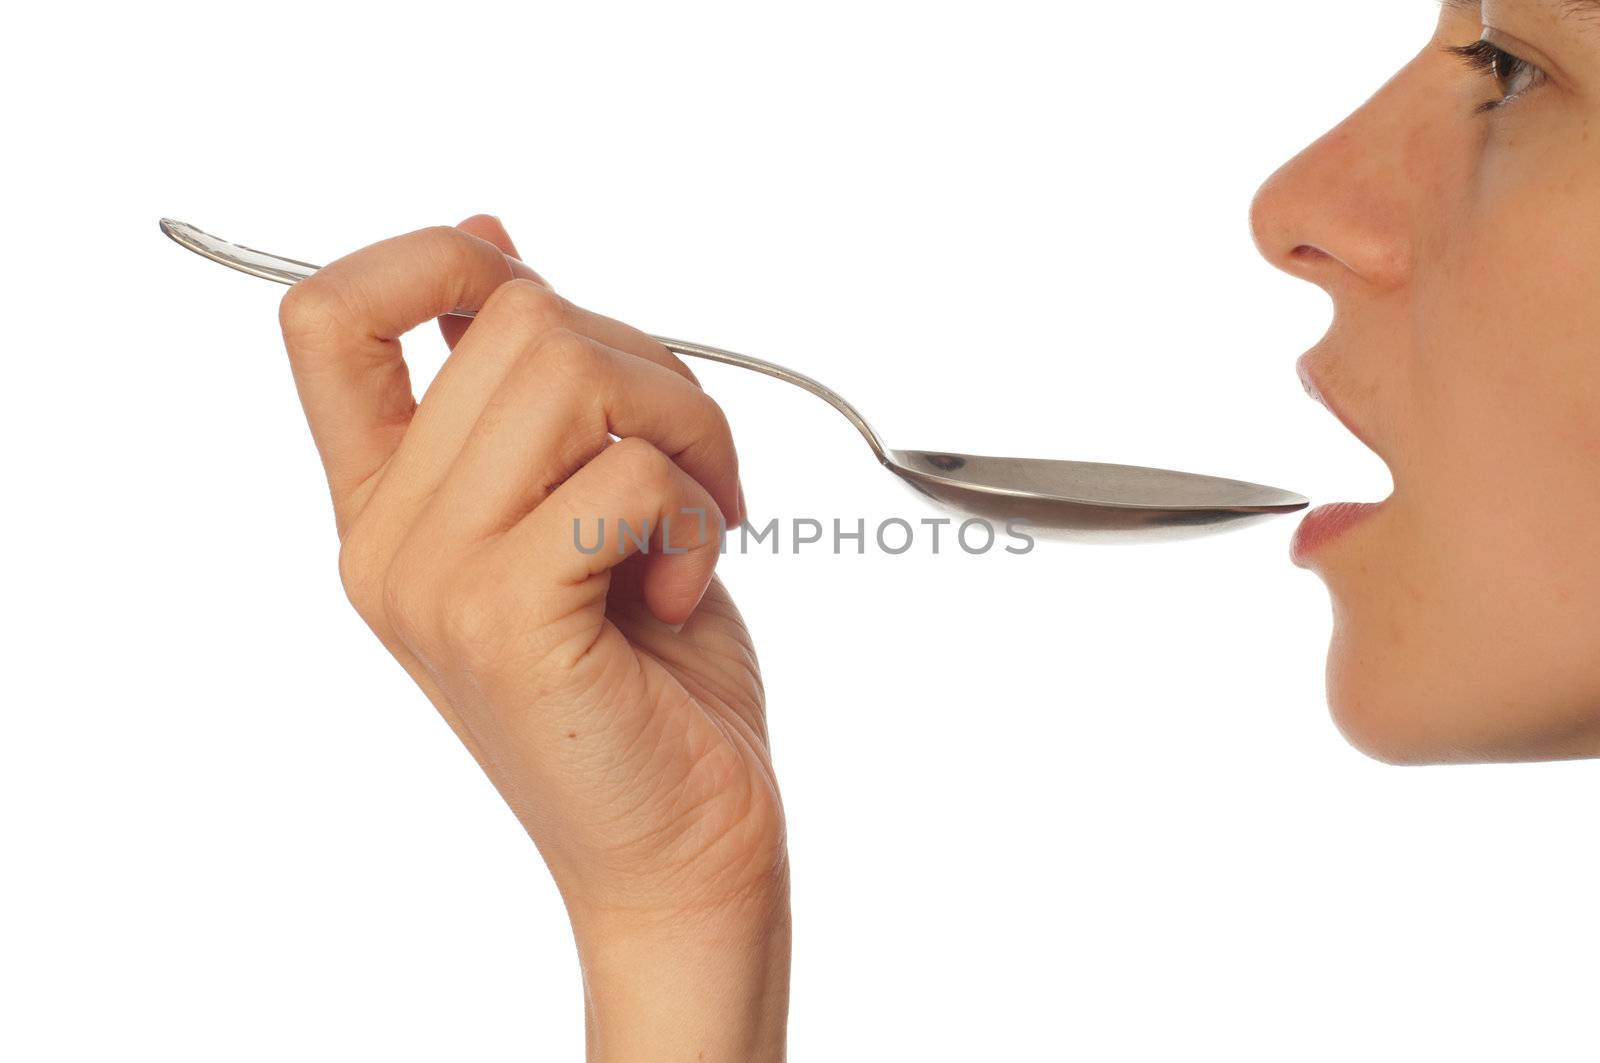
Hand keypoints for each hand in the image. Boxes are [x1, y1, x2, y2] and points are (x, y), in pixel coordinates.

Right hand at [277, 216, 787, 1060]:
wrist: (680, 849)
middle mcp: (388, 539)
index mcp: (390, 505)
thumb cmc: (649, 682)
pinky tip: (677, 591)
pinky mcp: (507, 616)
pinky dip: (697, 515)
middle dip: (649, 367)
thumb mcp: (581, 507)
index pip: (326, 318)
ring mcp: (435, 578)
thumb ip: (530, 394)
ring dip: (683, 429)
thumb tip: (490, 242)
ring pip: (569, 369)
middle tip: (694, 466)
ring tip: (695, 524)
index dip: (428, 261)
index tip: (525, 287)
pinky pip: (626, 471)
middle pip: (511, 318)